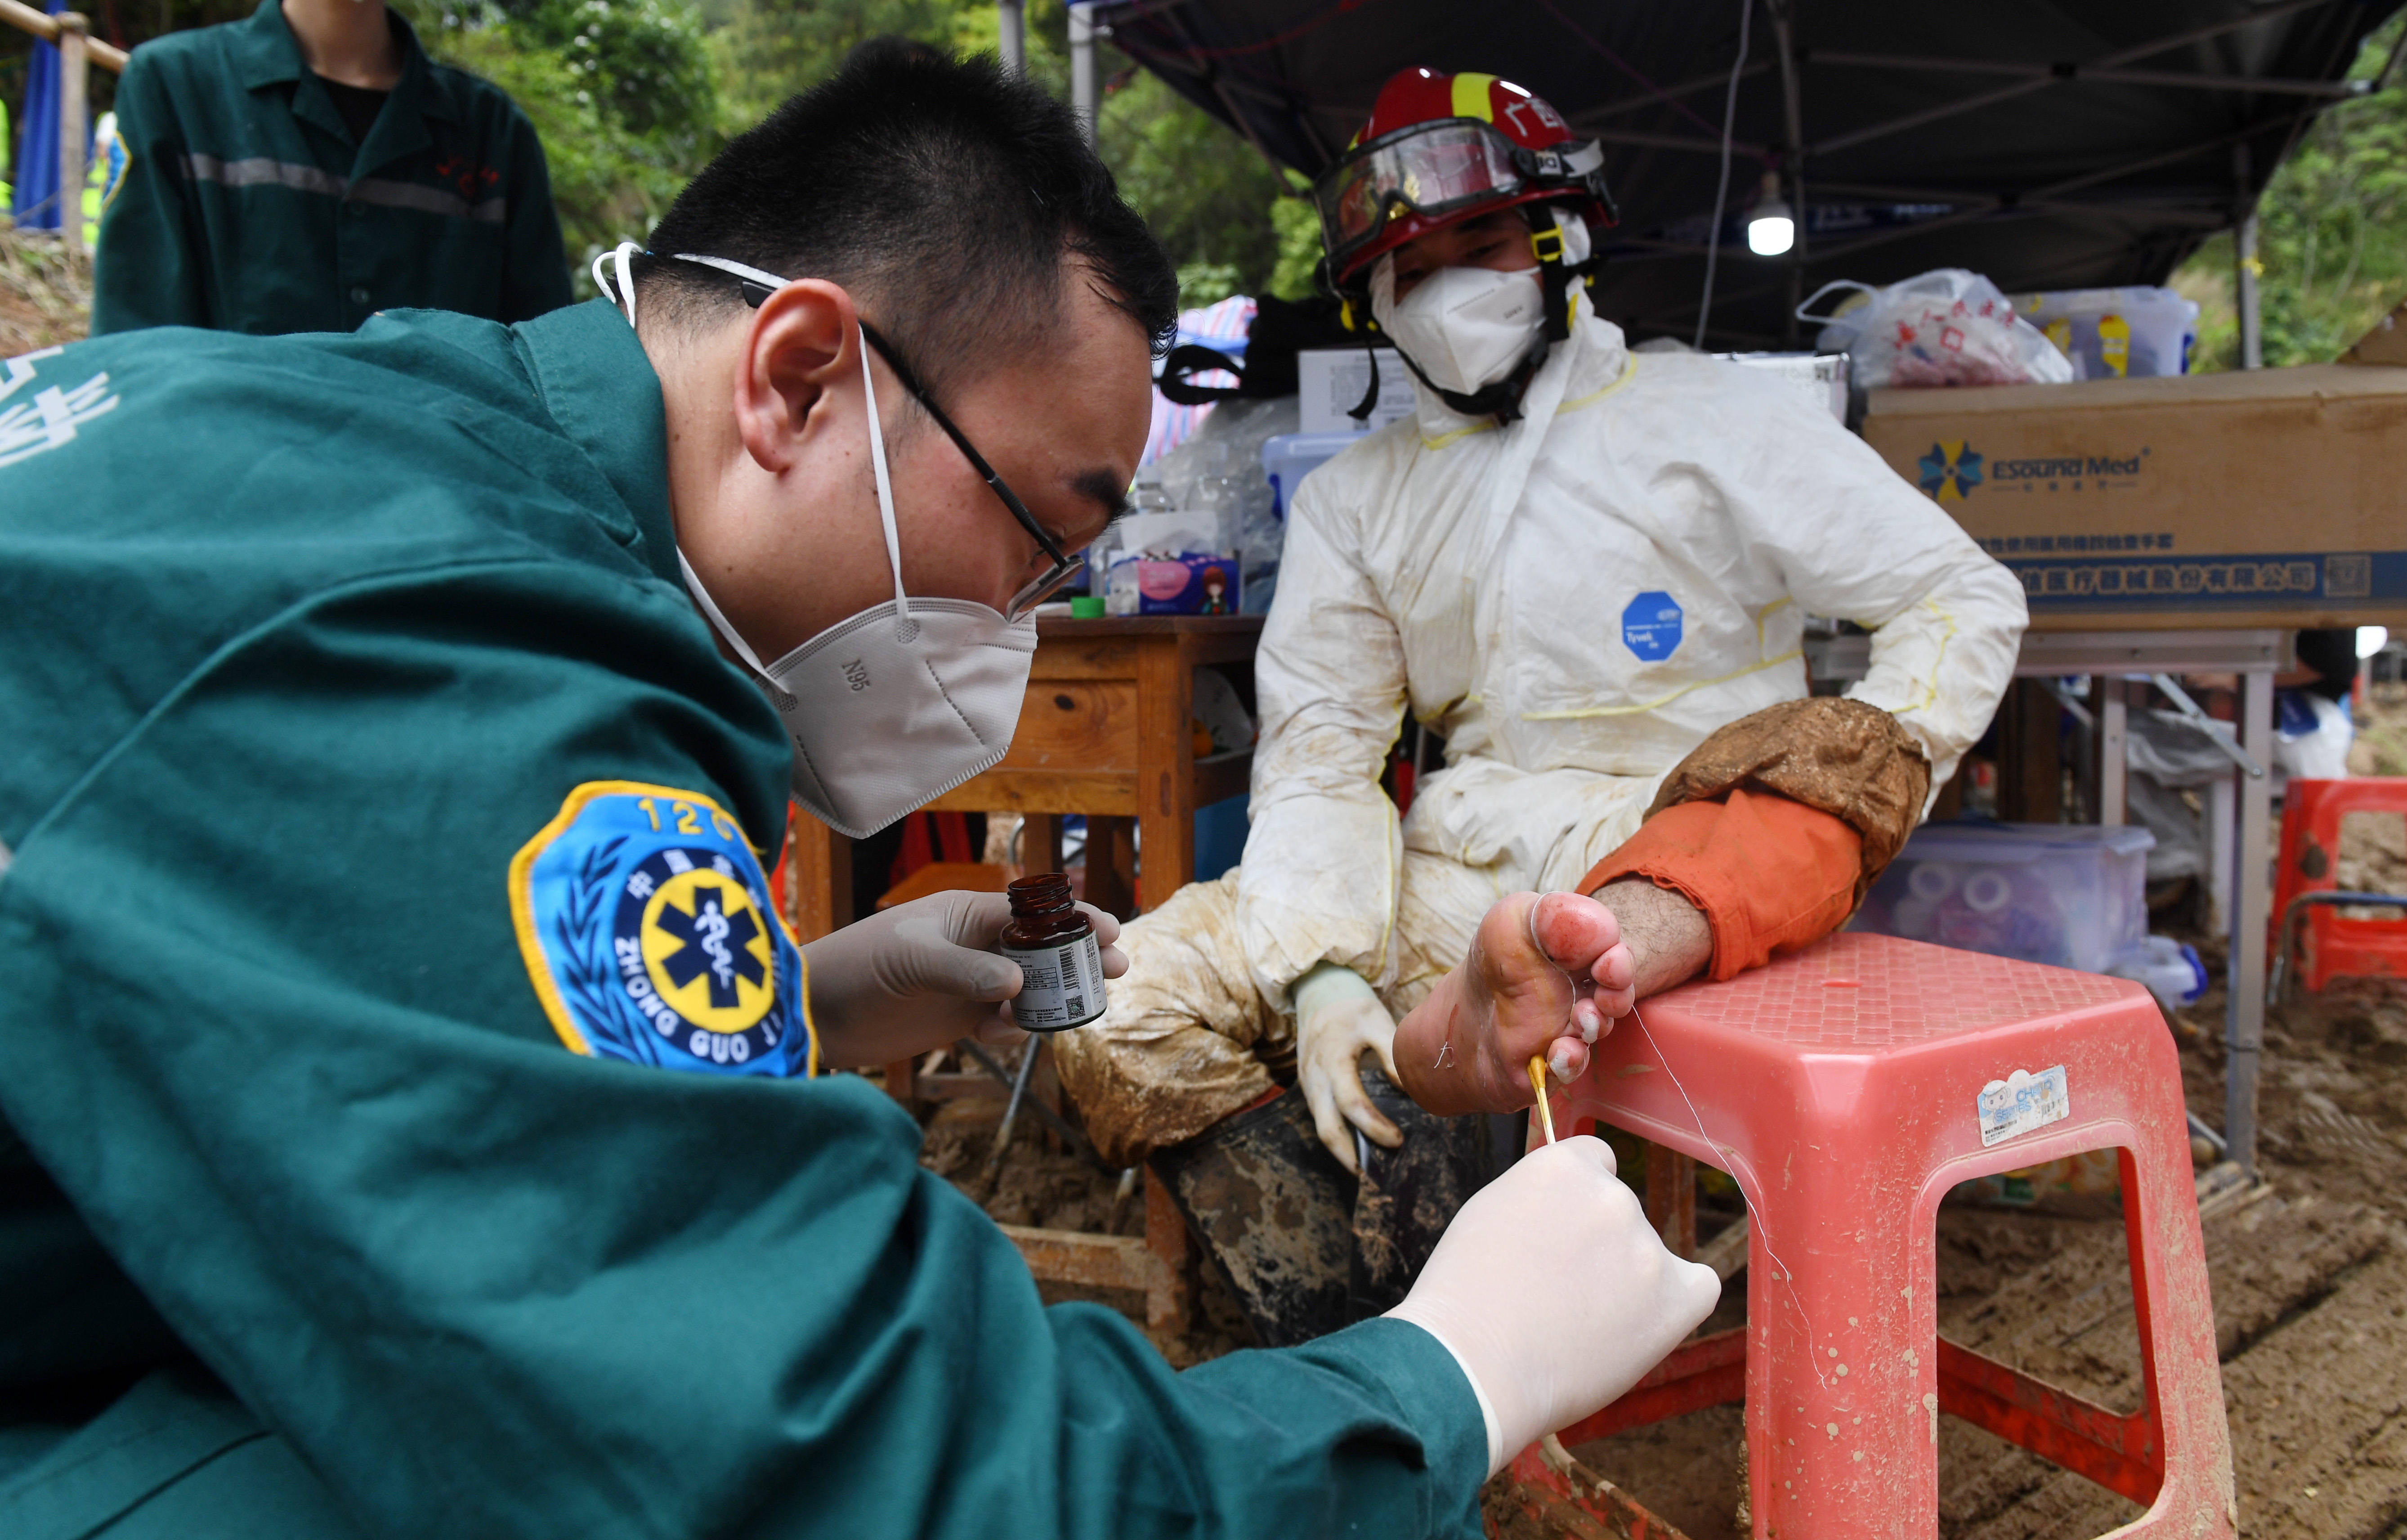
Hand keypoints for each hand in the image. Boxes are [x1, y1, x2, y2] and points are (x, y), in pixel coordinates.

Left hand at [801, 889, 1126, 1068]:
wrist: (818, 1013)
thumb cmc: (859, 967)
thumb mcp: (913, 961)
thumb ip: (965, 971)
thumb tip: (1016, 986)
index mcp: (967, 914)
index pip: (1033, 911)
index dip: (1074, 918)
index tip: (1111, 930)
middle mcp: (975, 946)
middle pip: (1043, 949)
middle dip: (1079, 958)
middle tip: (1116, 970)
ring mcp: (970, 983)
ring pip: (1029, 989)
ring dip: (1048, 999)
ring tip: (1057, 1015)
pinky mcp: (960, 1019)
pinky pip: (1005, 1021)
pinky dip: (1012, 1029)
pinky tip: (995, 1034)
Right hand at [1295, 980, 1403, 1173]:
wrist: (1317, 994)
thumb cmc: (1352, 1009)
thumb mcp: (1377, 1021)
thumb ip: (1392, 1054)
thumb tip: (1406, 1089)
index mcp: (1333, 1059)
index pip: (1350, 1102)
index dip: (1373, 1126)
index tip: (1398, 1140)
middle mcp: (1315, 1078)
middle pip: (1326, 1128)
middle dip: (1349, 1156)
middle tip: (1376, 1176)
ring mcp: (1309, 1086)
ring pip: (1322, 1128)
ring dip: (1343, 1151)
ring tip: (1371, 1170)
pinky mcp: (1311, 1089)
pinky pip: (1322, 1119)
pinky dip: (1339, 1137)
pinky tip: (1360, 1148)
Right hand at [1387, 1136, 1720, 1474]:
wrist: (1472, 1364)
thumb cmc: (1465, 1298)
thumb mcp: (1491, 1212)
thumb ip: (1541, 1199)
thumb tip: (1568, 1209)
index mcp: (1564, 1165)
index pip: (1597, 1163)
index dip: (1576, 1203)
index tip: (1562, 1235)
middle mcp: (1612, 1196)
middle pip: (1619, 1213)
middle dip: (1596, 1246)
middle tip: (1557, 1294)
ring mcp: (1644, 1247)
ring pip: (1646, 1257)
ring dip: (1622, 1282)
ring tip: (1575, 1328)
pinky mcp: (1672, 1298)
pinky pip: (1699, 1287)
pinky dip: (1679, 1301)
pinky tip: (1648, 1323)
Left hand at [1391, 891, 1634, 1115]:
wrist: (1463, 1017)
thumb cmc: (1497, 960)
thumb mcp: (1512, 921)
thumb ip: (1551, 915)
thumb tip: (1596, 926)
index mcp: (1583, 956)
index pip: (1614, 957)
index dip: (1617, 961)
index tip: (1608, 962)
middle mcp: (1585, 994)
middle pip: (1616, 996)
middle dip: (1617, 994)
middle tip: (1606, 995)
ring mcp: (1571, 1030)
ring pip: (1596, 1031)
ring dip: (1594, 1025)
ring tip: (1582, 1019)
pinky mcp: (1554, 1062)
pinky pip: (1570, 1067)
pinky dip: (1569, 1061)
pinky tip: (1558, 1053)